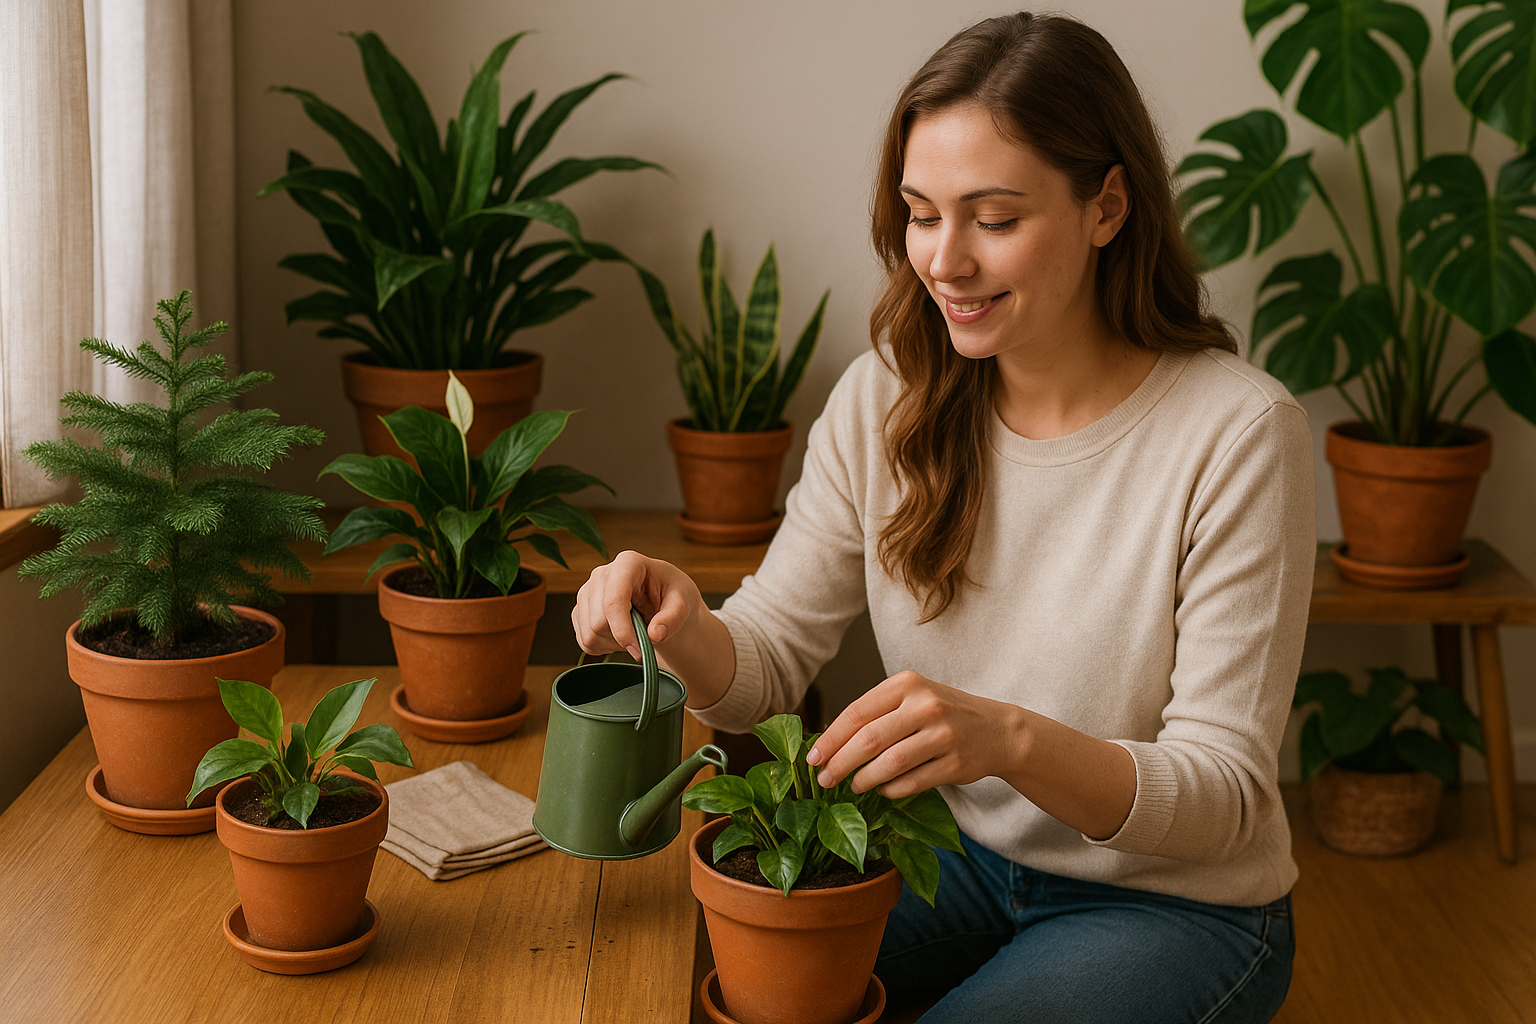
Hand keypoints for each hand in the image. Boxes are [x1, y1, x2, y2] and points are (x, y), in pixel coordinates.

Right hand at [572, 551, 702, 657]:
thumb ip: (673, 618)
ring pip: (589, 634)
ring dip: (613, 644)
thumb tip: (654, 634)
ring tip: (633, 633)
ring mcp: (586, 592)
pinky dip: (603, 647)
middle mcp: (601, 574)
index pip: (613, 601)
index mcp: (628, 563)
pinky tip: (620, 636)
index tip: (639, 650)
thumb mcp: (683, 603)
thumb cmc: (672, 595)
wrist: (662, 600)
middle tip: (643, 638)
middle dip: (622, 639)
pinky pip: (584, 641)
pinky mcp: (580, 610)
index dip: (623, 630)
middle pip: (598, 622)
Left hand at [805, 670, 1025, 799]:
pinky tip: (883, 790)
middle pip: (868, 739)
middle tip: (824, 780)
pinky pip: (912, 782)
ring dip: (864, 779)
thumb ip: (876, 714)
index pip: (857, 712)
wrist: (998, 729)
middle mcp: (926, 705)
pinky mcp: (956, 763)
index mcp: (907, 684)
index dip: (830, 739)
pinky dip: (891, 790)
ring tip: (853, 786)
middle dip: (840, 763)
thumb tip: (828, 745)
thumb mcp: (912, 698)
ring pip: (890, 763)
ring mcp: (943, 735)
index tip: (812, 758)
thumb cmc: (942, 713)